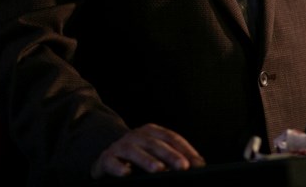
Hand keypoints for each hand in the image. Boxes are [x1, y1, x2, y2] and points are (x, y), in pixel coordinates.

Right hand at [90, 123, 205, 178]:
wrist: (107, 154)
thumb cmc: (138, 154)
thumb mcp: (155, 150)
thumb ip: (174, 154)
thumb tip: (199, 164)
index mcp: (151, 131)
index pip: (171, 138)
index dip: (185, 149)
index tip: (197, 163)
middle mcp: (136, 136)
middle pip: (156, 144)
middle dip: (170, 155)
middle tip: (183, 166)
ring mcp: (120, 146)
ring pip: (134, 151)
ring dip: (147, 160)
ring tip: (159, 169)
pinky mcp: (106, 158)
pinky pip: (111, 162)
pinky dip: (119, 167)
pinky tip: (126, 174)